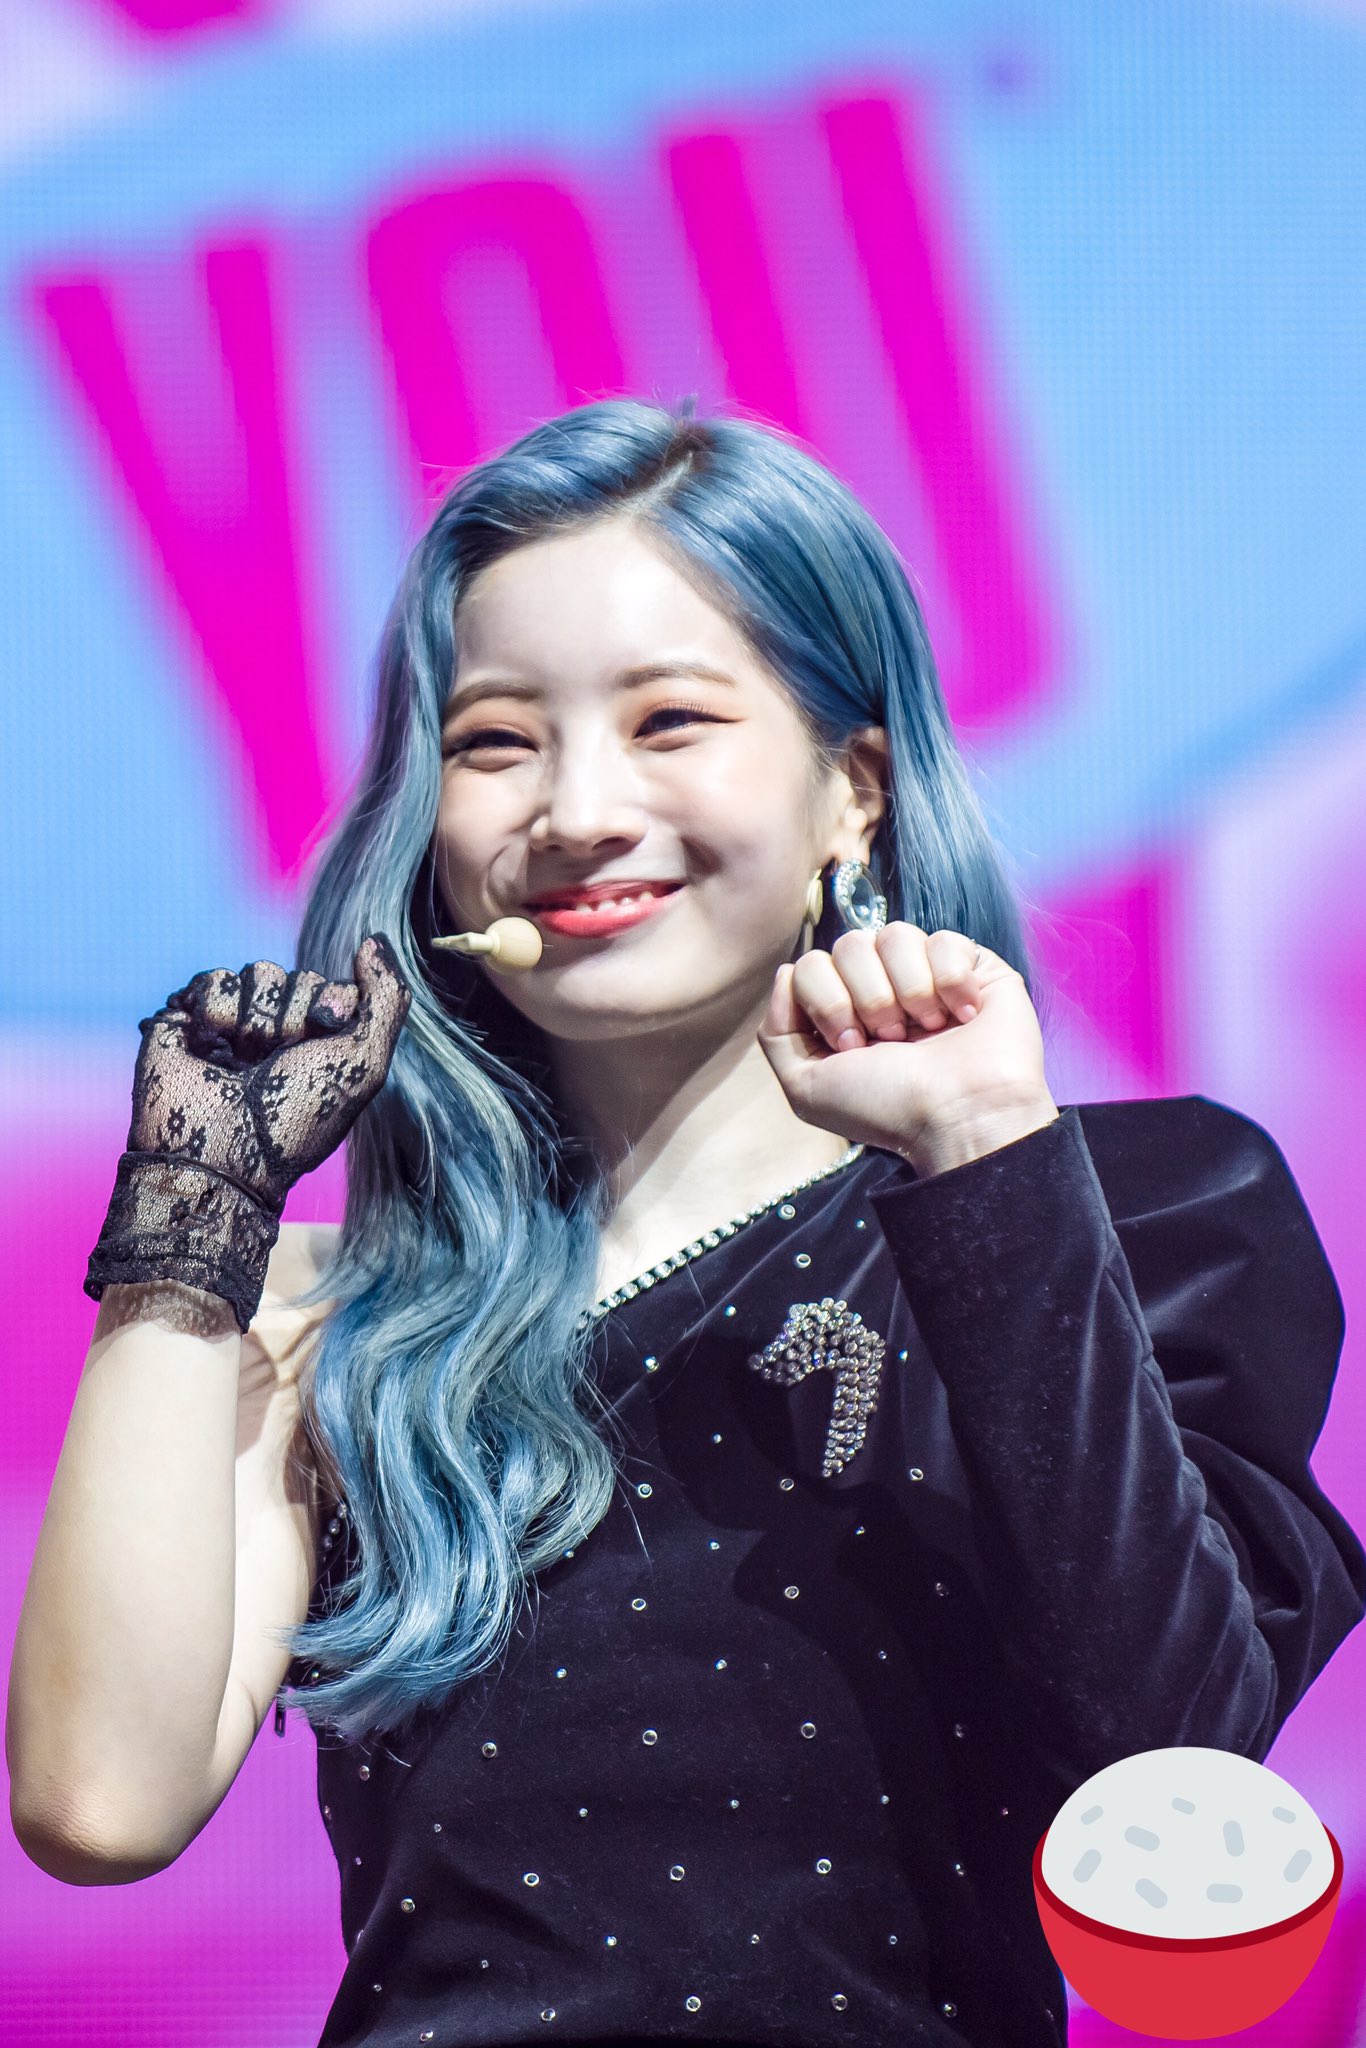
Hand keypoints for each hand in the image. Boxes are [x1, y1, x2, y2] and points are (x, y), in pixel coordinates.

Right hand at [131, 932, 411, 1207]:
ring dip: (255, 1020)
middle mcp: (280, 1032)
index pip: (334, 985)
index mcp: (322, 1044)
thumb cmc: (297, 1120)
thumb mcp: (364, 1064)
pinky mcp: (189, 1019)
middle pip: (296, 975)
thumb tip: (373, 939)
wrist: (220, 1155)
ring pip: (257, 972)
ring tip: (242, 1062)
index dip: (330, 1005)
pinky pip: (214, 979)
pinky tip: (209, 1048)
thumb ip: (387, 997)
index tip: (320, 1040)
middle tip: (275, 1063)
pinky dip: (215, 1011)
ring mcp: (234, 1024)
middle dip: (291, 1018)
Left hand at [757, 923, 1057, 1175]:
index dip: (827, 1002)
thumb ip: (776, 1032)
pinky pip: (946, 940)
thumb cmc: (887, 1109)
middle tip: (892, 1040)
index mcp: (844, 1010)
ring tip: (928, 1029)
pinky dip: (951, 981)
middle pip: (850, 944)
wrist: (961, 1117)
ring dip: (909, 990)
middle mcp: (882, 987)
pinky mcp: (973, 968)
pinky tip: (963, 1016)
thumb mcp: (807, 1088)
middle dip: (868, 997)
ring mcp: (927, 974)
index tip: (852, 1046)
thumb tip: (786, 970)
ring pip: (896, 935)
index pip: (810, 965)